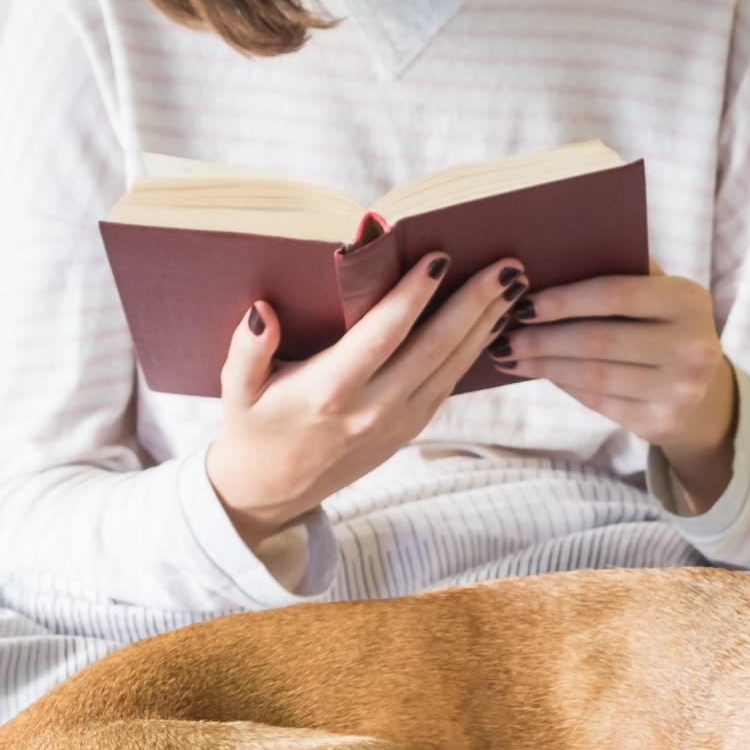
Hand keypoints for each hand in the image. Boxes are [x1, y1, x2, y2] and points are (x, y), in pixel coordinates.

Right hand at [204, 254, 528, 548]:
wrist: (270, 491)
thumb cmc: (253, 426)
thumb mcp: (235, 389)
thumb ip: (246, 349)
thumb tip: (262, 310)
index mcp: (329, 392)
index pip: (383, 335)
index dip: (414, 296)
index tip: (439, 258)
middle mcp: (371, 409)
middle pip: (435, 348)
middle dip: (474, 303)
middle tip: (508, 265)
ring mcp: (396, 424)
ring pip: (452, 368)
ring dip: (486, 324)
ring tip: (514, 285)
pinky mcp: (408, 431)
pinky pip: (447, 385)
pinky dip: (473, 351)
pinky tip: (491, 321)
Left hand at [487, 256, 737, 510]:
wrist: (705, 390)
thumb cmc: (664, 327)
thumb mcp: (660, 294)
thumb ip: (622, 273)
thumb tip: (550, 257)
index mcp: (688, 300)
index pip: (615, 294)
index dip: (564, 300)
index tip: (523, 303)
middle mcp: (693, 347)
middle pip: (598, 340)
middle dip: (542, 338)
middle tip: (503, 336)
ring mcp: (680, 390)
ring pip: (593, 376)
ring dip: (543, 366)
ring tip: (509, 356)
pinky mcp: (661, 422)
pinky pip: (598, 401)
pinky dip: (563, 385)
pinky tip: (538, 373)